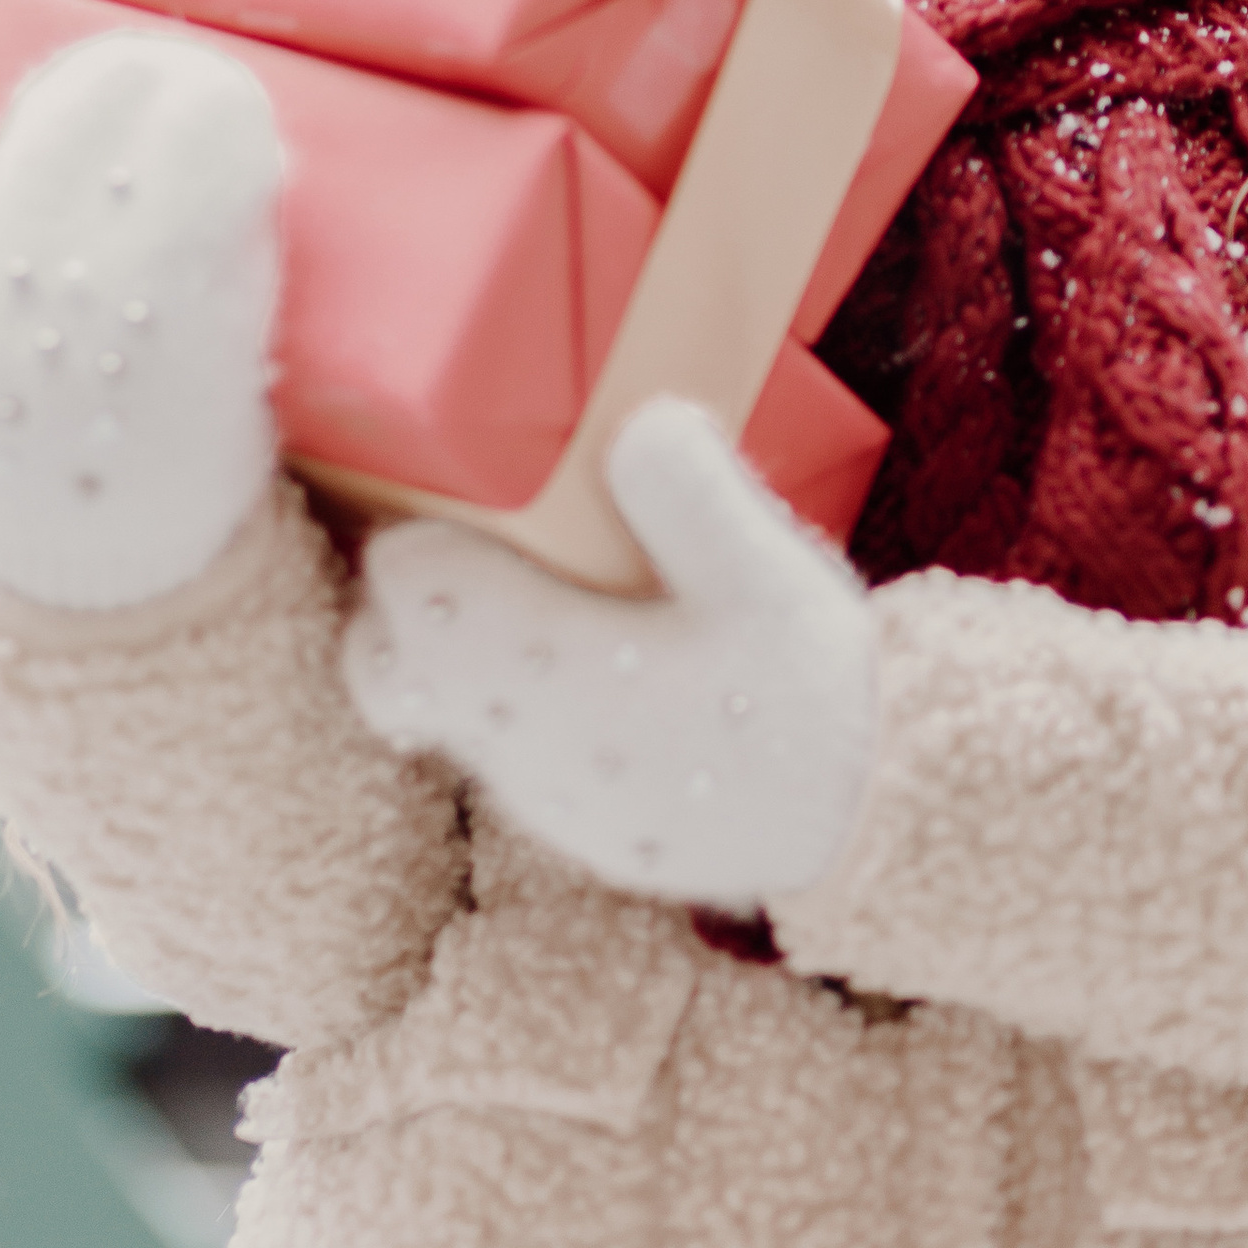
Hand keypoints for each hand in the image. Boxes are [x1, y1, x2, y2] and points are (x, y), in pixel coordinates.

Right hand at [0, 31, 282, 611]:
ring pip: (183, 193)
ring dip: (217, 131)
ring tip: (234, 105)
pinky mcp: (211, 364)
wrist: (90, 556)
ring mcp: (138, 333)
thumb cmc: (14, 425)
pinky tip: (264, 164)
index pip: (45, 143)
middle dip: (167, 92)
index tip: (126, 60)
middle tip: (195, 75)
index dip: (95, 85)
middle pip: (122, 154)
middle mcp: (54, 303)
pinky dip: (248, 197)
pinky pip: (235, 254)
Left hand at [341, 398, 876, 912]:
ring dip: (463, 644)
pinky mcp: (578, 821)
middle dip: (406, 595)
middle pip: (383, 659)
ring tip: (544, 582)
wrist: (864, 829)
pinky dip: (514, 692)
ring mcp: (541, 791)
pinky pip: (502, 744)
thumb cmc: (805, 696)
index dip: (415, 522)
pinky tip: (595, 656)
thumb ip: (686, 489)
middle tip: (473, 534)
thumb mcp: (763, 570)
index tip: (459, 487)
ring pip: (439, 709)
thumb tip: (636, 417)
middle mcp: (516, 738)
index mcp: (539, 665)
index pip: (402, 584)